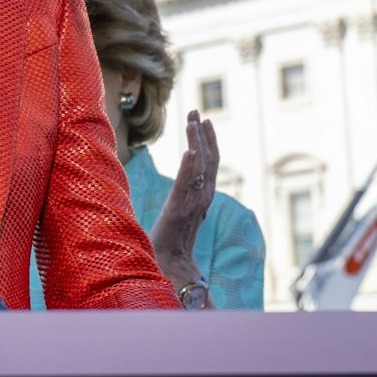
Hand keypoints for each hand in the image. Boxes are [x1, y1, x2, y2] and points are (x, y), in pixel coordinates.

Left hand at [149, 111, 218, 296]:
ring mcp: (191, 204)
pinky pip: (185, 185)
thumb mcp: (182, 217)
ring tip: (192, 119)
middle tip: (196, 110)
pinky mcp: (177, 211)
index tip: (202, 121)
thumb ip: (188, 201)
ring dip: (197, 142)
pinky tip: (190, 150)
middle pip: (208, 160)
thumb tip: (186, 188)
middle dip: (203, 134)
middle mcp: (202, 199)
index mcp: (203, 198)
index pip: (210, 164)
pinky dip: (189, 167)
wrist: (167, 266)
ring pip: (199, 168)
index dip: (208, 142)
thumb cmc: (172, 244)